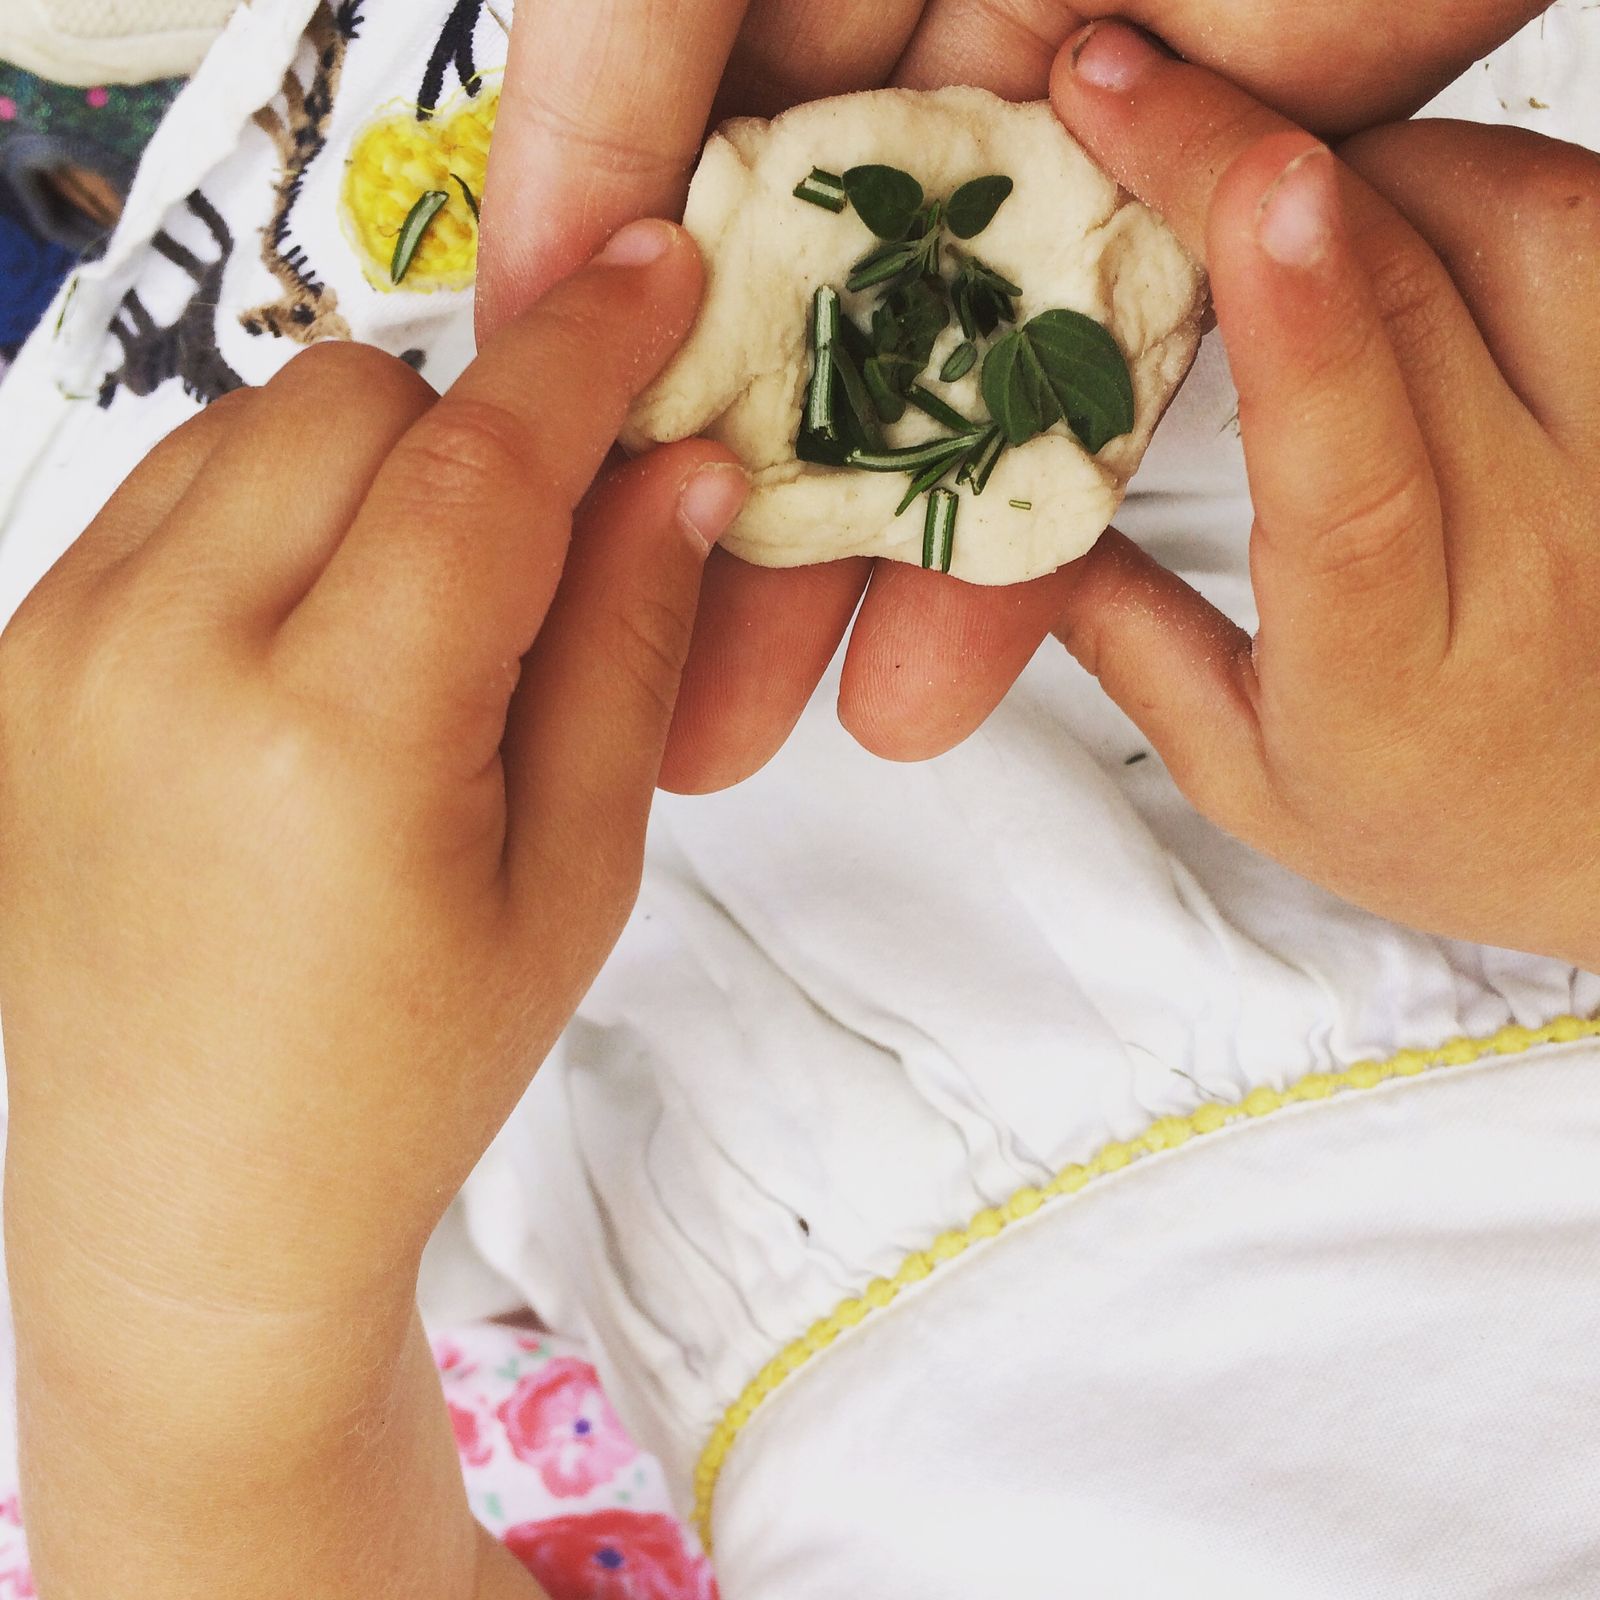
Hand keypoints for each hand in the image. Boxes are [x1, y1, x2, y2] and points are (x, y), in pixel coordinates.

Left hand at [0, 220, 745, 1599]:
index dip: (587, 351)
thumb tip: (682, 472)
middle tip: (540, 534)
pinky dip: (269, 511)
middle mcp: (162, 663)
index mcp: (336, 739)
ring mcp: (57, 658)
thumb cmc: (409, 1074)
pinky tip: (314, 637)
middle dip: (473, 426)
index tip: (656, 276)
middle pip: (351, 397)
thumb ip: (625, 648)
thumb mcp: (573, 876)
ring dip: (368, 463)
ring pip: (247, 423)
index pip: (483, 462)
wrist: (195, 1202)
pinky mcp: (13, 669)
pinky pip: (164, 494)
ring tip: (420, 606)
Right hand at [477, 0, 1551, 793]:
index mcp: (762, 1)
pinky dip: (1045, 505)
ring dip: (872, 568)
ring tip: (799, 722)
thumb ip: (611, 74)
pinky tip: (963, 643)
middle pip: (790, 354)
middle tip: (667, 702)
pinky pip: (1112, 373)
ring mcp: (1053, 141)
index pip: (651, 245)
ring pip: (942, 395)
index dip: (603, 420)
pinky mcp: (1213, 191)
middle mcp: (896, 68)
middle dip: (725, 545)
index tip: (560, 567)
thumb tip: (538, 290)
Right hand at [1042, 22, 1599, 967]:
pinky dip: (1486, 177)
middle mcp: (1534, 548)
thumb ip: (1129, 647)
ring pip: (1536, 224)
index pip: (1352, 468)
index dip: (1292, 310)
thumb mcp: (1253, 776)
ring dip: (1381, 155)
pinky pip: (1598, 234)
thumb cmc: (1446, 824)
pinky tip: (1404, 201)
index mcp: (1392, 667)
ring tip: (1275, 169)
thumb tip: (1013, 533)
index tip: (1230, 176)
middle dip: (1257, 158)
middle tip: (1128, 88)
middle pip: (1421, 294)